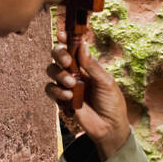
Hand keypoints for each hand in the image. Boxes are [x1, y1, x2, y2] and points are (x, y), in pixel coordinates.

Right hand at [45, 29, 129, 157]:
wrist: (109, 126)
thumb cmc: (112, 102)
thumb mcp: (106, 82)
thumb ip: (92, 66)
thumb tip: (82, 45)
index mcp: (87, 64)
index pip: (73, 47)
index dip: (66, 39)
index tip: (62, 34)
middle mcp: (75, 72)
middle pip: (58, 56)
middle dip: (59, 55)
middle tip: (68, 62)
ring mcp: (67, 85)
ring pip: (52, 71)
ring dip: (59, 74)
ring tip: (71, 84)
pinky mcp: (62, 99)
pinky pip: (50, 89)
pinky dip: (57, 91)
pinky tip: (69, 96)